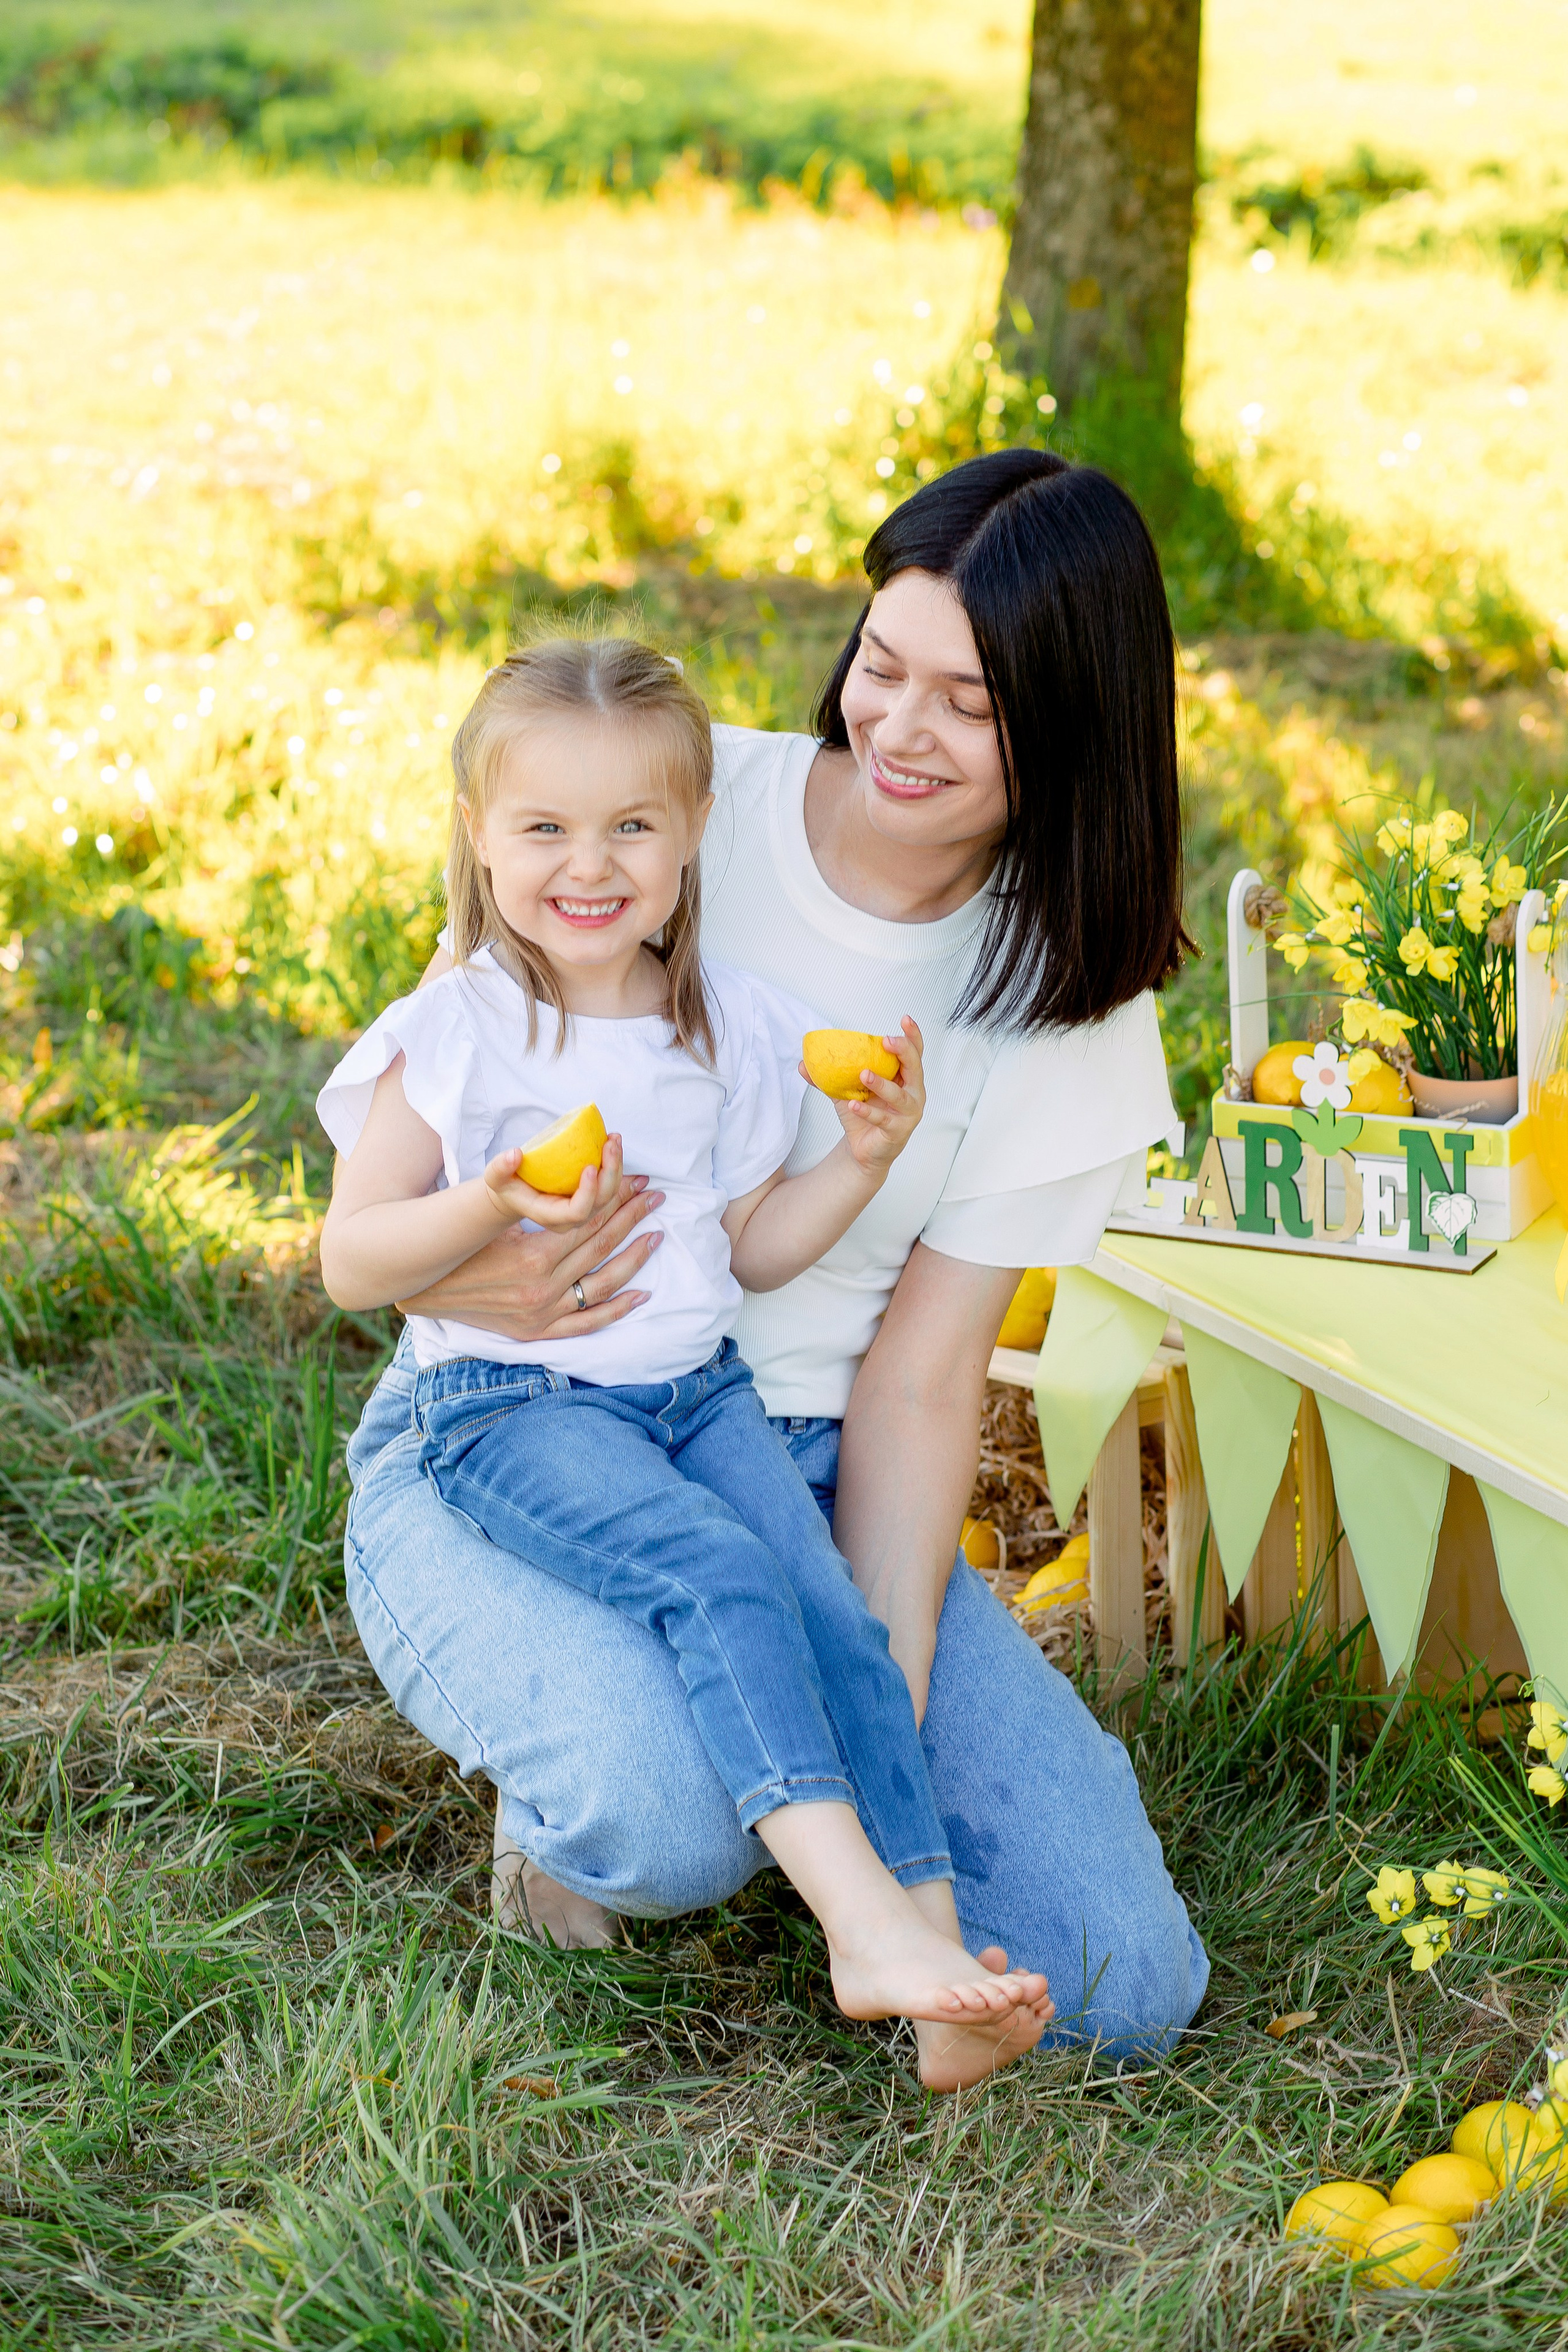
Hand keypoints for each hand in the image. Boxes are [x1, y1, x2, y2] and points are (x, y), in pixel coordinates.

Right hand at [396, 1133, 663, 1340]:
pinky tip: (642, 1293)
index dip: (615, 1196)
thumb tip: (567, 1169)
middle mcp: (543, 1287)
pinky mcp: (539, 1331)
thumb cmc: (457, 1245)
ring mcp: (543, 1313)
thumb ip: (531, 1198)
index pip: (588, 1220)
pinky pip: (587, 1323)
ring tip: (656, 1234)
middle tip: (654, 1196)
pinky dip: (617, 1309)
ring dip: (634, 1258)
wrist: (423, 1289)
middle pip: (600, 1246)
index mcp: (533, 1255)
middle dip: (631, 1217)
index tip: (636, 1178)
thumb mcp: (493, 1217)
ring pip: (602, 1284)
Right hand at [482, 1129, 633, 1232]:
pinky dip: (614, 1165)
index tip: (589, 1166)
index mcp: (550, 1216)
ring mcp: (584, 1210)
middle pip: (601, 1202)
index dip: (587, 1192)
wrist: (517, 1193)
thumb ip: (500, 1168)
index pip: (576, 1212)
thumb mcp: (495, 1177)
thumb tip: (515, 1154)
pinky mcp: (591, 1199)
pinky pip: (610, 1185)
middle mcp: (571, 1218)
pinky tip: (613, 1143)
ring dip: (616, 1166)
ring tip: (614, 1139)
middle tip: (610, 1144)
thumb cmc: (507, 1185)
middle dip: (610, 1173)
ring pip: (611, 1193)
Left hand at [831, 1018, 925, 1181]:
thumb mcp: (845, 1091)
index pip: (914, 1052)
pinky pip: (883, 1120)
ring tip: (863, 1073)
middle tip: (886, 1041)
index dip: (912, 1035)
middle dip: (903, 1052)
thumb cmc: (864, 1114)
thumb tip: (803, 1063)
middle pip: (915, 1068)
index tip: (904, 1019)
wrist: (863, 1150)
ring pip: (899, 1095)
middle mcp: (913, 1093)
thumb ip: (829, 1076)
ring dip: (881, 1083)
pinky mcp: (898, 1132)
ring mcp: (908, 1113)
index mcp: (905, 1078)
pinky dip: (867, 1112)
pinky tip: (854, 1105)